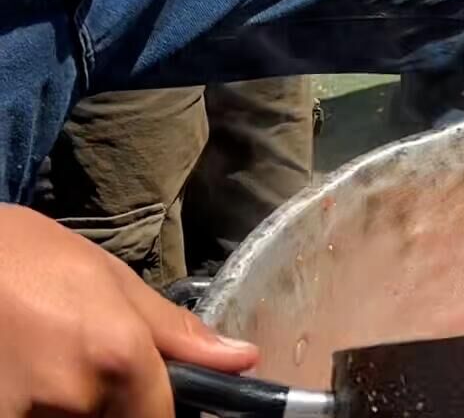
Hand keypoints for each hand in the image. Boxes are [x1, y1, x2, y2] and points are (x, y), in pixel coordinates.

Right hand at [0, 206, 258, 416]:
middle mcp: (76, 395)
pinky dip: (31, 406)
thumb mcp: (113, 282)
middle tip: (75, 361)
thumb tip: (242, 360)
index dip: (152, 411)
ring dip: (64, 407)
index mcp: (120, 356)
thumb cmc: (31, 259)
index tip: (140, 397)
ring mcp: (25, 414)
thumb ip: (175, 332)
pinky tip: (20, 376)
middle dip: (104, 406)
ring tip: (42, 363)